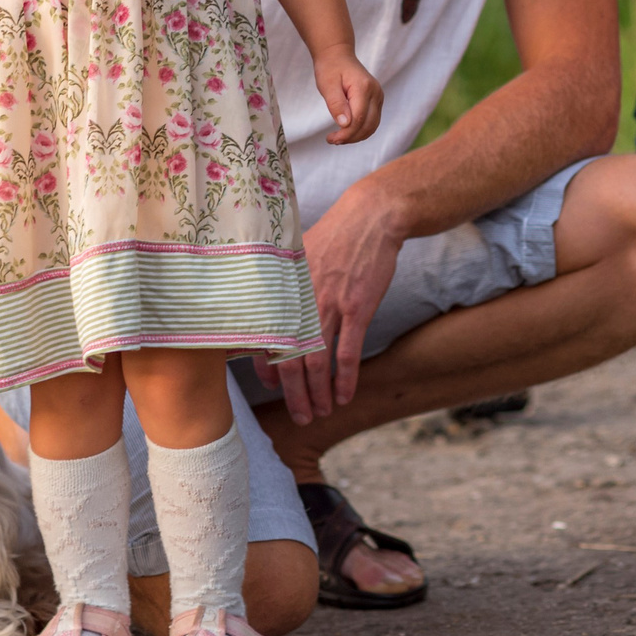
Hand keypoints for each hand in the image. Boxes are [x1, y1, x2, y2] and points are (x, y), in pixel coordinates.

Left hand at [277, 186, 406, 423]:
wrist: (369, 219)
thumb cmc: (333, 237)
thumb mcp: (297, 256)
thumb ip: (282, 286)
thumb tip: (269, 310)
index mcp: (283, 291)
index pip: (266, 340)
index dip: (268, 368)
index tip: (272, 386)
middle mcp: (301, 301)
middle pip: (290, 359)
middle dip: (294, 394)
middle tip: (300, 416)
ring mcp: (329, 305)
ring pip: (317, 362)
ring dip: (318, 393)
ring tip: (322, 412)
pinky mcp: (358, 307)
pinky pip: (348, 353)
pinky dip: (345, 379)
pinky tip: (345, 396)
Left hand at [313, 46, 382, 145]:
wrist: (338, 55)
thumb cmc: (330, 68)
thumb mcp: (327, 85)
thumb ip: (336, 104)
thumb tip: (344, 124)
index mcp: (364, 88)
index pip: (358, 119)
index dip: (346, 133)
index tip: (330, 138)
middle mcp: (376, 92)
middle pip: (368, 125)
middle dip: (351, 137)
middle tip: (332, 140)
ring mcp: (379, 96)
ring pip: (372, 126)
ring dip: (356, 136)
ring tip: (338, 138)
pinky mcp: (377, 100)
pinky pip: (372, 121)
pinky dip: (361, 130)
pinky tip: (346, 132)